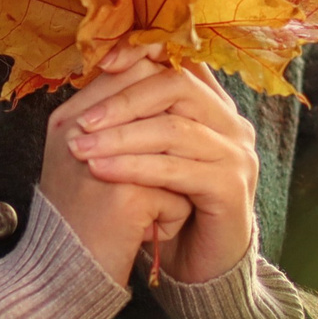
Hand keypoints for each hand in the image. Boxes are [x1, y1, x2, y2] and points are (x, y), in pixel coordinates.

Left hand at [64, 51, 258, 283]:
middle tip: (82, 121)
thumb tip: (100, 70)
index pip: (182, 61)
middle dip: (124, 100)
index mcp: (214, 106)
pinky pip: (177, 169)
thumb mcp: (152, 153)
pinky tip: (101, 171)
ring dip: (121, 136)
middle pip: (179, 86)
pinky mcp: (231, 187)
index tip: (103, 63)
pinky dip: (135, 168)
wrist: (201, 264)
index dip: (144, 54)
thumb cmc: (170, 204)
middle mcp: (231, 123)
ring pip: (174, 129)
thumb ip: (139, 114)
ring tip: (81, 148)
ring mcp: (237, 154)